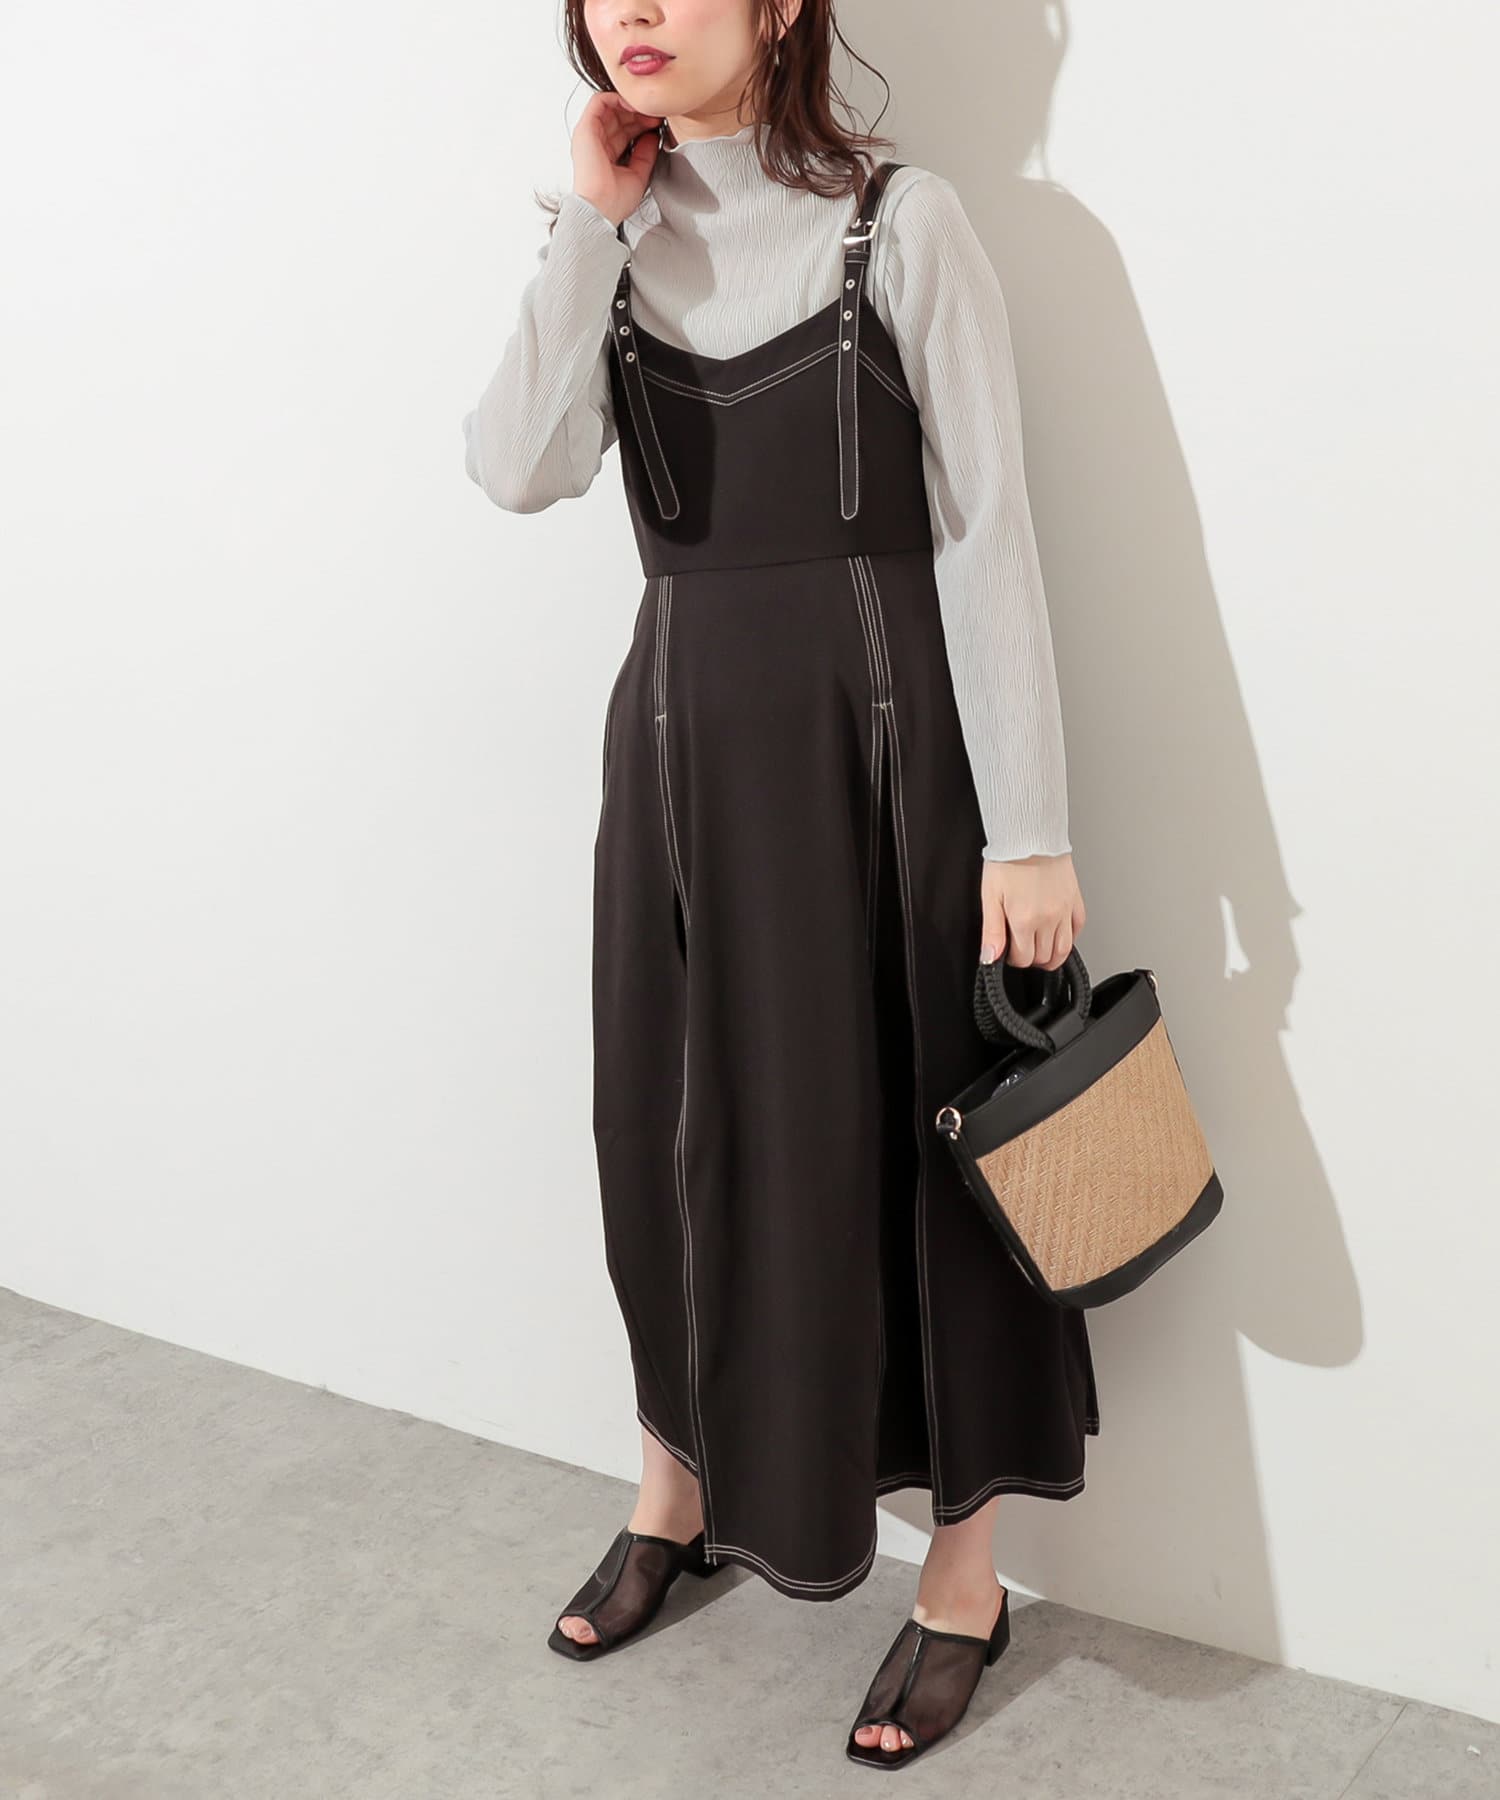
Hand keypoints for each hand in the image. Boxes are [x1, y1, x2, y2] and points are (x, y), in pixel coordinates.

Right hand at [572, 91, 663, 225]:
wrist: (601, 209)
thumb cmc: (614, 201)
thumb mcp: (639, 174)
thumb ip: (646, 154)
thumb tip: (653, 136)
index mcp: (607, 153)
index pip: (625, 130)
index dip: (642, 123)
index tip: (658, 124)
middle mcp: (597, 142)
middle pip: (618, 116)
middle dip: (639, 113)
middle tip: (656, 116)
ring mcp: (589, 134)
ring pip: (610, 107)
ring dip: (630, 104)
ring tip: (647, 111)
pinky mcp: (585, 128)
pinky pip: (599, 101)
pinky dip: (617, 99)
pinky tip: (634, 106)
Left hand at [979, 853, 1083, 970]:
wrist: (1029, 835)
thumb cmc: (1007, 860)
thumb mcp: (990, 897)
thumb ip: (992, 932)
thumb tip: (990, 958)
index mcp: (1025, 920)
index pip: (1024, 958)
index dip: (1013, 959)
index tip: (1009, 951)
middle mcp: (1048, 919)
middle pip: (1044, 957)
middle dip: (1031, 958)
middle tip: (1022, 948)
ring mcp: (1064, 911)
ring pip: (1064, 949)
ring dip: (1052, 956)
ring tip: (1041, 950)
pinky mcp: (1075, 900)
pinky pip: (1077, 929)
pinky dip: (1069, 937)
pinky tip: (1058, 934)